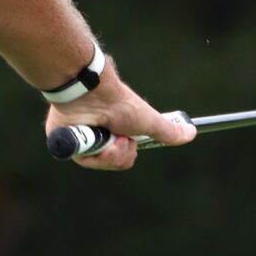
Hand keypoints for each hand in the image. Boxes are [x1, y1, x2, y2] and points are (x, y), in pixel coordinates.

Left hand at [45, 60, 195, 170]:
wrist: (93, 93)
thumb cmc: (118, 102)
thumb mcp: (147, 120)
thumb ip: (168, 130)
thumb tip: (192, 133)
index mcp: (113, 133)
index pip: (123, 157)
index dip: (127, 152)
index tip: (130, 139)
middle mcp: (97, 138)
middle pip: (114, 163)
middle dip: (120, 151)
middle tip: (119, 136)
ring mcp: (80, 141)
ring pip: (100, 163)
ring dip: (109, 150)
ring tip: (106, 132)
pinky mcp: (63, 143)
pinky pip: (84, 159)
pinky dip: (92, 150)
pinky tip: (92, 134)